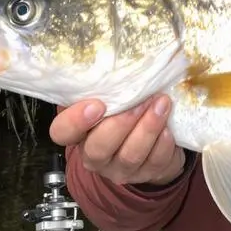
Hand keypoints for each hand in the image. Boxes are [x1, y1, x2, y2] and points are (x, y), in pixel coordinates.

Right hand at [49, 94, 185, 186]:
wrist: (151, 146)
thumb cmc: (123, 114)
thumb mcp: (108, 101)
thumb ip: (104, 88)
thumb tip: (111, 57)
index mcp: (78, 135)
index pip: (62, 133)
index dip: (75, 121)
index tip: (97, 104)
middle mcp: (94, 156)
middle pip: (98, 148)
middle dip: (121, 123)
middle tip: (139, 102)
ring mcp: (120, 169)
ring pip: (130, 155)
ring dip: (147, 128)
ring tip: (161, 104)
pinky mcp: (147, 174)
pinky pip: (154, 162)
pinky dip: (163, 143)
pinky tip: (168, 128)